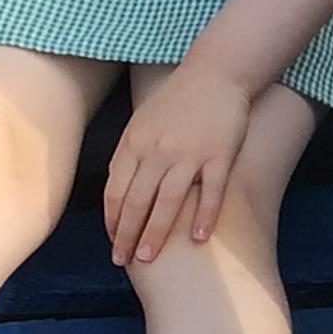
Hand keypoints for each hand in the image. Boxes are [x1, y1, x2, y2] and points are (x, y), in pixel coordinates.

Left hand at [103, 59, 254, 263]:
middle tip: (124, 261)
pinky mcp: (219, 155)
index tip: (114, 241)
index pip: (116, 191)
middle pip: (137, 202)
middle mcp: (158, 151)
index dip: (113, 220)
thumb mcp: (142, 122)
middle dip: (127, 235)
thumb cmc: (177, 99)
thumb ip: (130, 154)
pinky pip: (211, 192)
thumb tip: (118, 193)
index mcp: (135, 143)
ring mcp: (189, 154)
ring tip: (149, 258)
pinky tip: (196, 238)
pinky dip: (203, 216)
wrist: (216, 73)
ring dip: (156, 234)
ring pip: (168, 202)